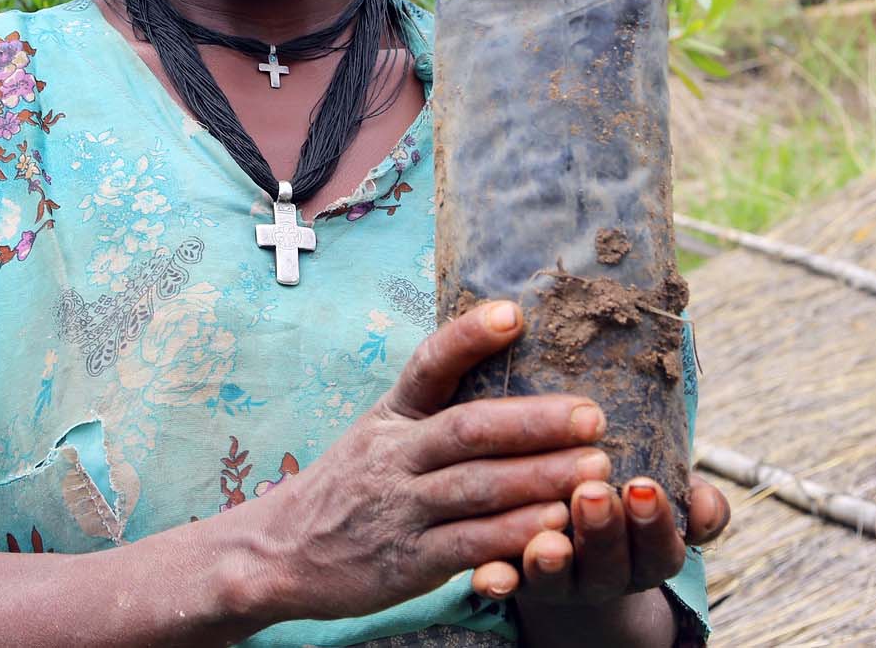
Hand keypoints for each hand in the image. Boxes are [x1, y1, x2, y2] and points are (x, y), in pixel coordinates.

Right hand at [239, 299, 608, 622]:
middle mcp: (394, 456)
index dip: (469, 337)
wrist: (279, 554)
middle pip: (469, 429)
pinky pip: (469, 544)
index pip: (428, 365)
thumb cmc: (348, 488)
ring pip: (477, 487)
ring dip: (542, 477)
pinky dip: (515, 535)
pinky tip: (556, 526)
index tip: (515, 314)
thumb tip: (498, 358)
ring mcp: (399, 508)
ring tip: (596, 469)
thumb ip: (430, 410)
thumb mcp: (377, 434)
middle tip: (594, 416)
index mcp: (391, 416)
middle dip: (536, 421)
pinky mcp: (408, 561)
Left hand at [480, 471, 730, 606]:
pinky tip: (488, 575)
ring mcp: (559, 583)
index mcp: (646, 559)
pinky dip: (498, 580)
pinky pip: (506, 585)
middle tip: (592, 492)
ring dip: (551, 562)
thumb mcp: (663, 502)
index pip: (659, 551)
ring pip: (556, 579)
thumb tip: (709, 504)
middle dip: (602, 531)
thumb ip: (696, 504)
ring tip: (548, 542)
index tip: (642, 486)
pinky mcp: (515, 579)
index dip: (653, 523)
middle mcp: (605, 577)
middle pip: (608, 565)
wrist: (577, 537)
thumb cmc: (628, 503)